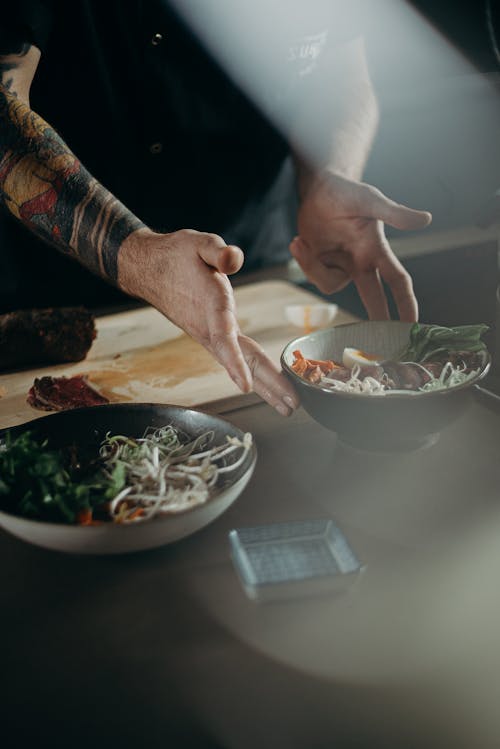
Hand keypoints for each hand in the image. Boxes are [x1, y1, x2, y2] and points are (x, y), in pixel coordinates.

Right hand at [118, 228, 298, 415]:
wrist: (149, 269)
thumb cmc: (176, 255)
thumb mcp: (196, 243)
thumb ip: (216, 250)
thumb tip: (233, 260)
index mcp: (210, 306)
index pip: (224, 338)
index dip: (235, 362)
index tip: (246, 386)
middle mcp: (211, 329)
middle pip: (242, 360)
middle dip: (268, 384)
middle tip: (293, 406)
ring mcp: (212, 337)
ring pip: (243, 364)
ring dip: (266, 386)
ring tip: (287, 406)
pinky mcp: (214, 338)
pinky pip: (239, 359)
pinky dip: (256, 375)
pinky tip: (268, 388)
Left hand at [290, 172, 431, 320]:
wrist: (319, 190)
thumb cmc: (347, 193)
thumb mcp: (370, 200)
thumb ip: (395, 213)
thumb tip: (426, 219)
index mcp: (377, 250)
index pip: (397, 281)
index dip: (406, 303)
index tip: (414, 324)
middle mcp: (361, 263)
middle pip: (373, 298)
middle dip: (378, 320)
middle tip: (382, 347)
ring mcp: (341, 267)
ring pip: (330, 286)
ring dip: (312, 266)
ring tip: (302, 240)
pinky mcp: (322, 266)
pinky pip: (314, 277)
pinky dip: (303, 261)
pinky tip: (298, 242)